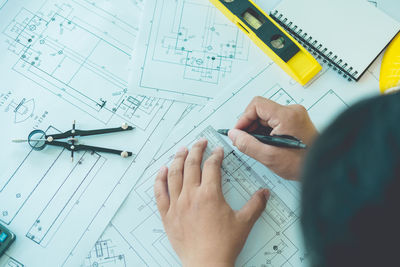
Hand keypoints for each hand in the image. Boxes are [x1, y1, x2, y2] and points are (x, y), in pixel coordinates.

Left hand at [154, 139, 269, 266]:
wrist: (206, 264)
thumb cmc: (223, 245)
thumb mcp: (244, 222)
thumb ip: (256, 205)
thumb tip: (265, 193)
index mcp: (210, 194)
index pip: (212, 166)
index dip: (216, 155)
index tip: (218, 151)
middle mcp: (191, 195)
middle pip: (191, 164)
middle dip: (196, 149)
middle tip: (200, 142)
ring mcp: (177, 204)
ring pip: (174, 174)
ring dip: (178, 159)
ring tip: (181, 150)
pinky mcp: (167, 215)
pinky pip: (160, 192)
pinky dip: (159, 179)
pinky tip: (161, 171)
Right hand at [228, 96, 317, 179]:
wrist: (323, 169)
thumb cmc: (303, 164)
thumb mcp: (270, 156)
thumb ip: (248, 144)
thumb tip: (234, 135)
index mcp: (287, 116)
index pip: (256, 105)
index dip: (244, 118)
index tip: (239, 132)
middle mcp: (292, 112)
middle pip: (261, 110)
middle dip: (250, 126)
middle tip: (245, 141)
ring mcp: (295, 116)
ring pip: (266, 117)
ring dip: (258, 130)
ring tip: (258, 145)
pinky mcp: (296, 122)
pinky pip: (274, 121)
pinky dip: (266, 131)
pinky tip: (267, 144)